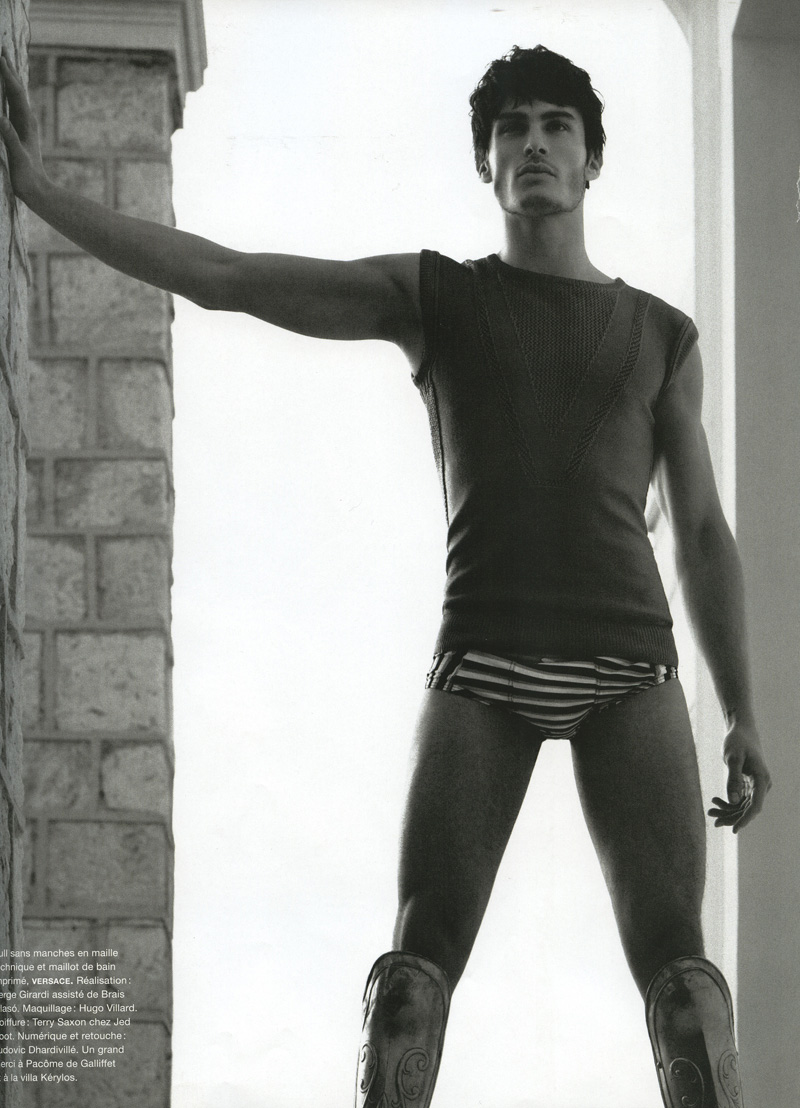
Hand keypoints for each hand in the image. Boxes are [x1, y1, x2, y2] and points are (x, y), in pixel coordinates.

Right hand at [0, 49, 46, 203]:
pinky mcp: (21, 133)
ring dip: (9, 79)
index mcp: (26, 122)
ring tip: (3, 64)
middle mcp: (27, 121)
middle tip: (0, 48)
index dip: (5, 73)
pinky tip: (7, 94)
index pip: (13, 92)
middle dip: (8, 69)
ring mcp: (25, 126)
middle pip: (16, 89)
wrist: (39, 192)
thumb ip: (9, 136)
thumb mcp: (17, 156)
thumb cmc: (27, 176)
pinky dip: (8, 95)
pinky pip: (13, 107)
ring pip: (15, 96)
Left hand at [707, 719, 771, 832]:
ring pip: (743, 806)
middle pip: (748, 808)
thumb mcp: (732, 758)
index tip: (734, 830)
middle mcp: (762, 785)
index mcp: (762, 779)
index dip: (745, 819)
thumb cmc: (737, 741)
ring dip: (728, 811)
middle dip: (731, 816)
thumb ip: (733, 779)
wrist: (741, 730)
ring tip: (710, 811)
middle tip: (712, 820)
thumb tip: (733, 801)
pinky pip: (740, 799)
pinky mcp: (749, 784)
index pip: (755, 806)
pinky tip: (715, 801)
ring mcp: (756, 786)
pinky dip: (728, 802)